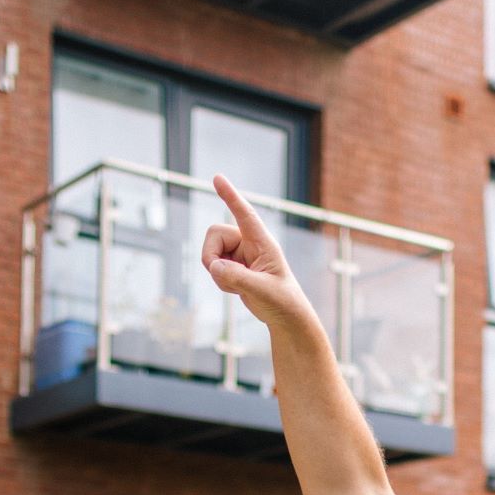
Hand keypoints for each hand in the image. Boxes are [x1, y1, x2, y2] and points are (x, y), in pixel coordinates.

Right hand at [200, 175, 315, 331]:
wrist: (284, 317)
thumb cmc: (282, 301)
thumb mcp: (261, 290)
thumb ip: (238, 277)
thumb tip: (214, 266)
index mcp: (263, 243)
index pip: (245, 214)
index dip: (231, 196)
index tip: (217, 178)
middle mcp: (250, 243)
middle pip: (214, 234)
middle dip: (210, 256)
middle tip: (221, 275)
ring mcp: (240, 254)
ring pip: (211, 252)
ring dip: (217, 273)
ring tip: (237, 287)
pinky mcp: (234, 266)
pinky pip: (214, 266)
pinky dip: (220, 281)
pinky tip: (236, 290)